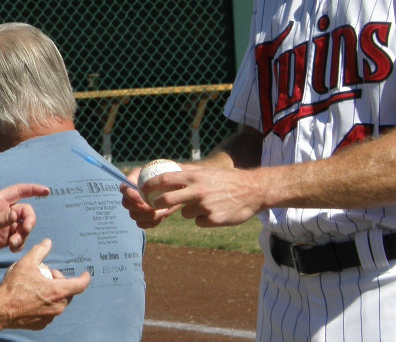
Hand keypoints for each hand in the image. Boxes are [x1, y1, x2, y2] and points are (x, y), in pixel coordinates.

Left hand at [0, 183, 48, 262]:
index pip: (19, 192)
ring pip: (23, 227)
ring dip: (23, 236)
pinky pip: (19, 239)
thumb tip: (17, 214)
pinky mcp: (4, 239)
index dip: (33, 190)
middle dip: (29, 221)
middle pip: (25, 212)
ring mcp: (4, 226)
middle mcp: (3, 212)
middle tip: (25, 231)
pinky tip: (12, 250)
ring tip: (13, 245)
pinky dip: (20, 244)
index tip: (46, 192)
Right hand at [0, 239, 90, 330]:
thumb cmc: (14, 287)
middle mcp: (57, 307)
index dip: (84, 278)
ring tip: (39, 287)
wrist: (1, 310)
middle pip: (67, 293)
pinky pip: (49, 313)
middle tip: (48, 276)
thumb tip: (48, 242)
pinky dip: (45, 305)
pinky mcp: (41, 324)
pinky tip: (33, 299)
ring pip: (58, 303)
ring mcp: (49, 317)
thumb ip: (40, 251)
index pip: (79, 285)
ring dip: (53, 294)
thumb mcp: (27, 263)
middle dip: (61, 282)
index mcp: (57, 291)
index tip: (86, 274)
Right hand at [120, 167, 180, 228]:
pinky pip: (142, 224)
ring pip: (134, 216)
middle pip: (126, 204)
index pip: (124, 188)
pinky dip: (152, 222)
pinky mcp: (143, 218)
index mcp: (133, 181)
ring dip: (148, 216)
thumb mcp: (165, 170)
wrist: (175, 187)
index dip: (130, 195)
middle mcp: (131, 195)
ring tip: (162, 212)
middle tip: (153, 208)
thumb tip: (156, 182)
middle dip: (139, 208)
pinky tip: (162, 216)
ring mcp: (136, 207)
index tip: (141, 199)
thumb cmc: (169, 176)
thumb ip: (158, 175)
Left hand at [149, 164, 263, 226]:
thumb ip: (188, 174)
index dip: (151, 185)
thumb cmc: (226, 180)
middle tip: (160, 206)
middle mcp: (198, 190)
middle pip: (168, 201)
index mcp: (195, 177)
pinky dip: (204, 219)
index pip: (166, 179)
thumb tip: (167, 173)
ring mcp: (205, 206)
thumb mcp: (206, 172)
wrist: (253, 190)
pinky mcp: (213, 219)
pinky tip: (216, 211)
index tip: (142, 190)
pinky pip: (199, 222)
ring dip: (191, 211)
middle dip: (161, 205)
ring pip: (186, 213)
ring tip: (208, 204)